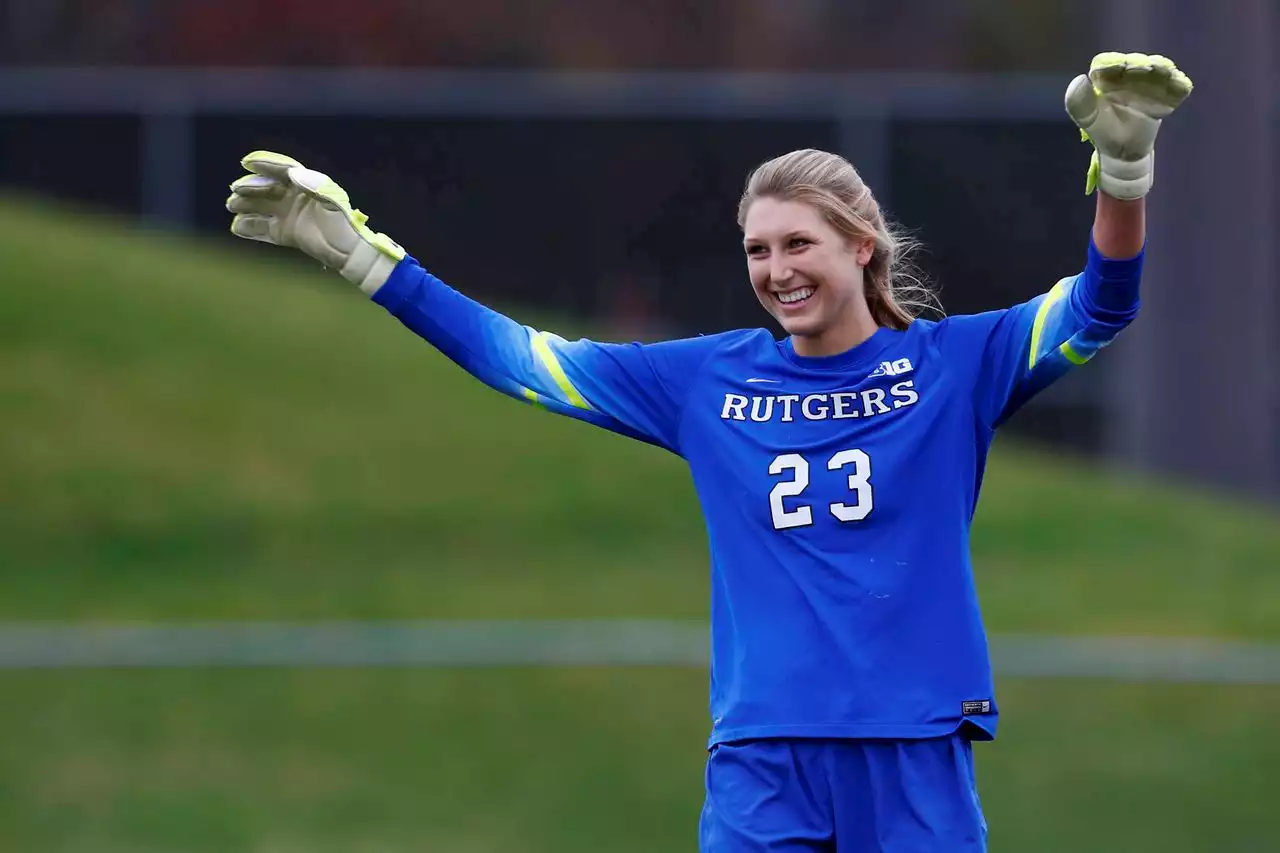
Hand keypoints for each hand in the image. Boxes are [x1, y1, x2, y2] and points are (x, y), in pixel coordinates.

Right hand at [227, 151, 404, 293]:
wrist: (349, 252)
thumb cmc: (344, 224)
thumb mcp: (332, 201)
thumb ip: (314, 185)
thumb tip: (292, 173)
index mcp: (307, 185)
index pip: (283, 171)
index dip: (266, 165)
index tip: (248, 162)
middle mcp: (295, 198)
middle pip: (268, 189)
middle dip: (251, 188)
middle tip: (235, 191)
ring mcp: (289, 216)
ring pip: (262, 208)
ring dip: (246, 206)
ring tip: (232, 207)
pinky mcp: (286, 234)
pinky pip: (264, 229)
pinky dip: (250, 228)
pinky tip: (236, 227)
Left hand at [1065, 52, 1192, 199]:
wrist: (1123, 150)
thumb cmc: (1103, 131)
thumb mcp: (1088, 120)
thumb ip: (1079, 103)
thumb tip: (1079, 79)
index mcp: (1106, 78)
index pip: (1108, 64)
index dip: (1113, 64)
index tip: (1120, 68)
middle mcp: (1129, 76)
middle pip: (1137, 64)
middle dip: (1141, 66)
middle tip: (1146, 68)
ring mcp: (1150, 84)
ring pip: (1159, 72)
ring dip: (1163, 71)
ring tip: (1166, 72)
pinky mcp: (1167, 96)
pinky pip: (1176, 89)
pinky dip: (1179, 86)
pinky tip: (1181, 86)